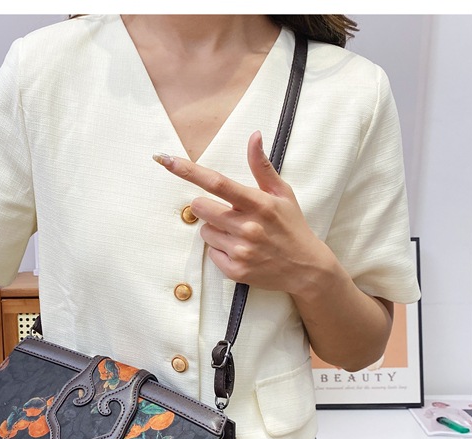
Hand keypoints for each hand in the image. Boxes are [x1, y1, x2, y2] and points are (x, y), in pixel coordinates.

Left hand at [154, 131, 333, 295]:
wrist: (306, 268)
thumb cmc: (291, 226)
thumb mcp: (282, 193)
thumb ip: (262, 166)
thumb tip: (253, 136)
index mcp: (259, 204)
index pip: (217, 182)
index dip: (188, 170)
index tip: (165, 159)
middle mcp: (247, 227)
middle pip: (200, 207)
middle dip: (206, 207)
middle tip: (226, 213)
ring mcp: (240, 250)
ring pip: (204, 232)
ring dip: (214, 230)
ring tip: (238, 234)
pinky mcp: (234, 270)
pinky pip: (210, 253)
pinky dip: (220, 250)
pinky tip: (240, 250)